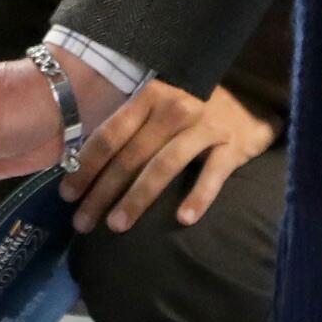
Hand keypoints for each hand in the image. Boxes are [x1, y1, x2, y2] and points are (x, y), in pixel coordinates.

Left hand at [61, 80, 275, 234]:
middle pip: (131, 155)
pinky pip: (213, 174)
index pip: (111, 134)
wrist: (254, 101)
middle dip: (103, 191)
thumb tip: (82, 166)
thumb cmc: (195, 110)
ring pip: (164, 165)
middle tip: (84, 223)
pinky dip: (198, 196)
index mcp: (151, 95)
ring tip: (117, 225)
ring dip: (137, 198)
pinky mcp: (233, 144)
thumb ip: (131, 127)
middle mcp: (176, 107)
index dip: (87, 166)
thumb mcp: (160, 107)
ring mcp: (206, 125)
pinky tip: (183, 220)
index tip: (67, 195)